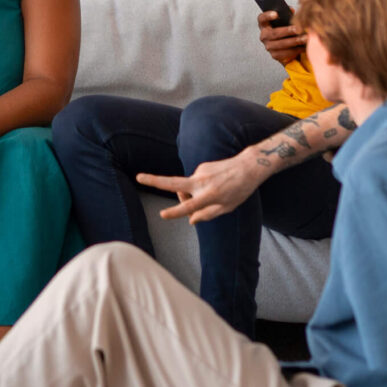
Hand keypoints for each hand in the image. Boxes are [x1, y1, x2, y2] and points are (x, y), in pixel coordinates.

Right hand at [136, 150, 266, 224]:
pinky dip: (199, 188)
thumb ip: (207, 214)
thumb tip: (190, 220)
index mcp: (210, 195)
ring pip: (187, 188)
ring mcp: (200, 172)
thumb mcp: (227, 207)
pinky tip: (213, 186)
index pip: (190, 205)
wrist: (248, 166)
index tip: (162, 215)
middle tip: (138, 177)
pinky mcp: (201, 167)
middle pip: (173, 183)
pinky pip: (194, 182)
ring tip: (211, 197)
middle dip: (154, 180)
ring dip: (190, 195)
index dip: (176, 212)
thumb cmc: (239, 190)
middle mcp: (202, 182)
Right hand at [258, 9, 305, 65]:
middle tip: (299, 29)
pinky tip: (304, 47)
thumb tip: (291, 10)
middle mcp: (264, 36)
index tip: (276, 14)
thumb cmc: (286, 31)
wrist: (287, 47)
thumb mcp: (286, 22)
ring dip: (295, 41)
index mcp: (265, 25)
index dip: (267, 16)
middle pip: (274, 33)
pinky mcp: (275, 55)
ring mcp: (268, 46)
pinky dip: (296, 50)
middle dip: (288, 31)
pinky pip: (286, 53)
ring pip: (281, 44)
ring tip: (305, 38)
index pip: (262, 19)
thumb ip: (287, 15)